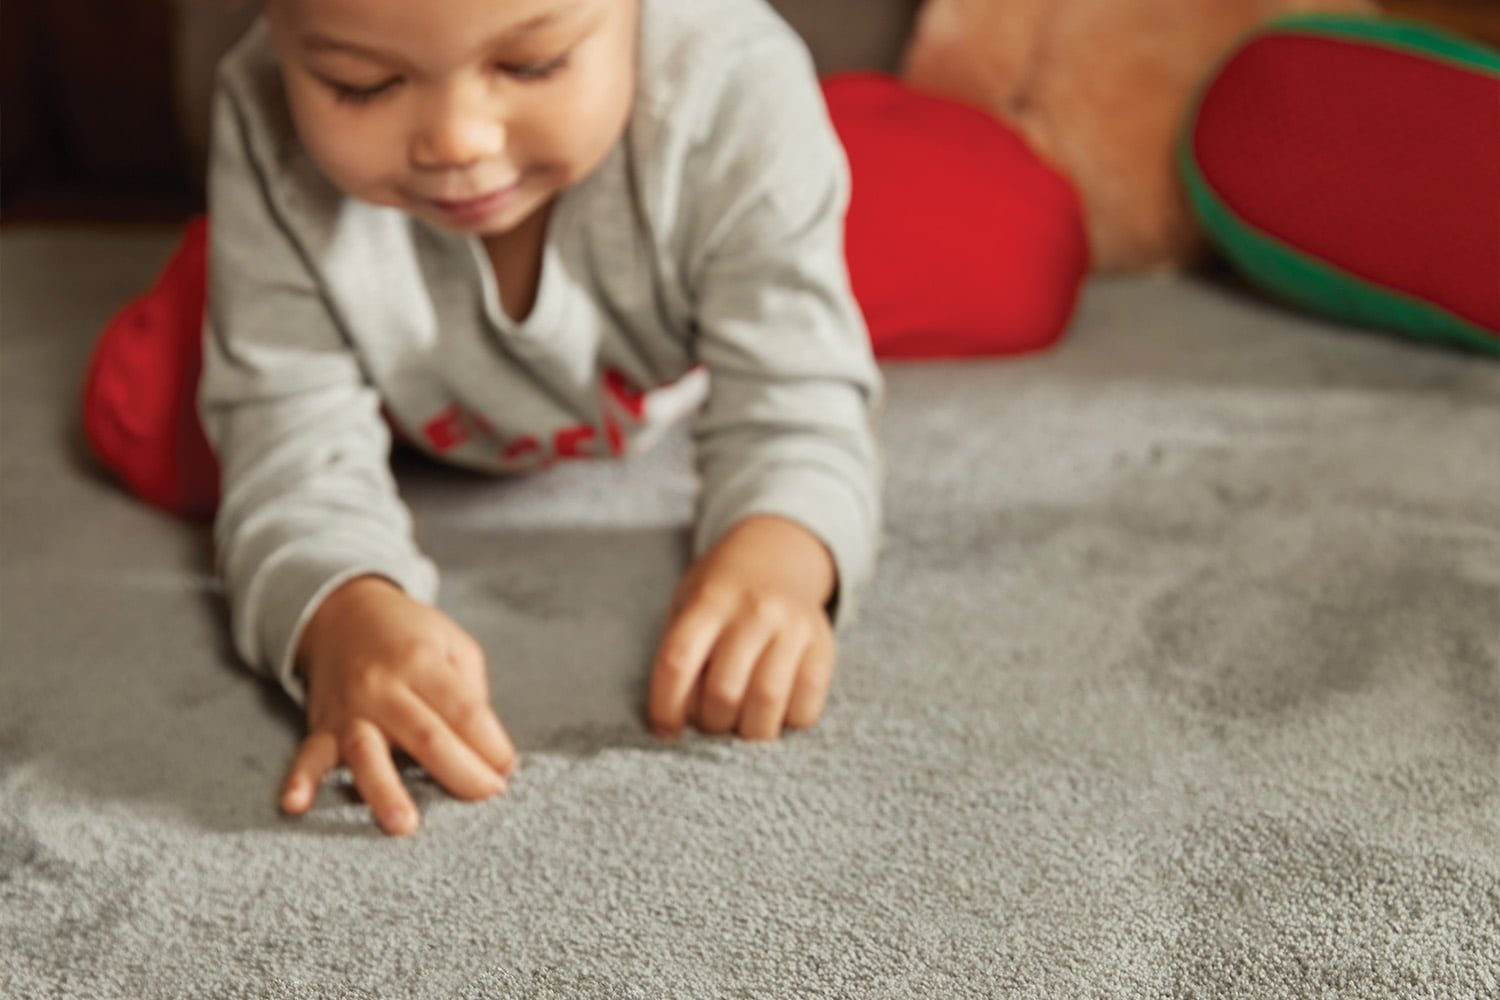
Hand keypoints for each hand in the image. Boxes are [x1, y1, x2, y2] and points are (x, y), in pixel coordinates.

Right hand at [279, 576, 518, 835]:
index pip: (465, 711)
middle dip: (461, 772)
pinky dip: (299, 780)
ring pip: (367, 752)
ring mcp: (350, 709)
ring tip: (403, 824)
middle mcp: (383, 686)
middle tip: (489, 796)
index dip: (491, 744)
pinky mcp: (322, 727)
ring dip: (384, 790)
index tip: (508, 770)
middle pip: (426, 736)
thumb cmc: (411, 636)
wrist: (343, 612)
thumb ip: (471, 693)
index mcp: (422, 662)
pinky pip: (308, 756)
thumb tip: (488, 751)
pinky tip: (294, 805)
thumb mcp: (453, 645)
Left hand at [648, 515, 837, 740]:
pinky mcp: (824, 647)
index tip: (666, 730)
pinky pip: (805, 707)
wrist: (777, 554)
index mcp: (710, 598)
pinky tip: (774, 712)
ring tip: (739, 724)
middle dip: (709, 723)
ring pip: (766, 702)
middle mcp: (754, 610)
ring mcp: (793, 627)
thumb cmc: (721, 594)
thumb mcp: (687, 603)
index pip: (678, 661)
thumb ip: (680, 655)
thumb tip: (677, 723)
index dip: (666, 707)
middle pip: (724, 691)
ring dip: (747, 731)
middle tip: (709, 721)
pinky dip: (785, 724)